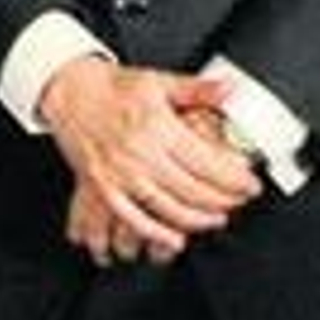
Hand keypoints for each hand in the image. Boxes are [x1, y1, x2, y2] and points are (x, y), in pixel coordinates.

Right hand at [39, 57, 260, 258]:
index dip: (236, 179)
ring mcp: (120, 173)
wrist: (69, 91)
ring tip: (217, 218)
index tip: (250, 185)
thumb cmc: (112, 87)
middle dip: (224, 201)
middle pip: (194, 190)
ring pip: (168, 208)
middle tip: (239, 201)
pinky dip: (156, 233)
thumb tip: (231, 90)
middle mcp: (139, 153)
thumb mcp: (159, 81)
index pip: (208, 163)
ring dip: (198, 220)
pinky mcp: (103, 186)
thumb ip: (197, 89)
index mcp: (157, 127)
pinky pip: (133, 218)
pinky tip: (175, 239)